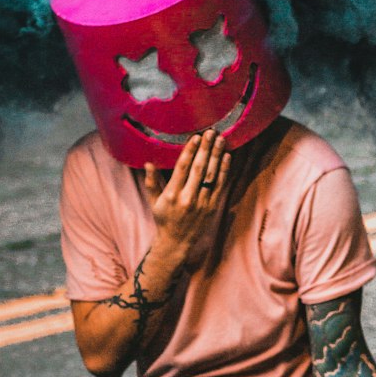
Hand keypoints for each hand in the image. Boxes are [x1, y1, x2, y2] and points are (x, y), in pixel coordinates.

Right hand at [144, 130, 231, 265]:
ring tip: (221, 140)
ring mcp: (202, 203)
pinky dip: (225, 171)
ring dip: (217, 156)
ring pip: (212, 175)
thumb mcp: (154, 202)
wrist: (177, 243)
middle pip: (199, 168)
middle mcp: (187, 198)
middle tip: (212, 133)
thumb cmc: (164, 219)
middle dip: (206, 149)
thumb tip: (148, 164)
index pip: (182, 168)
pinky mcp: (212, 207)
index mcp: (172, 194)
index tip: (196, 137)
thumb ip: (152, 182)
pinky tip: (227, 157)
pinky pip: (220, 185)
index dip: (190, 151)